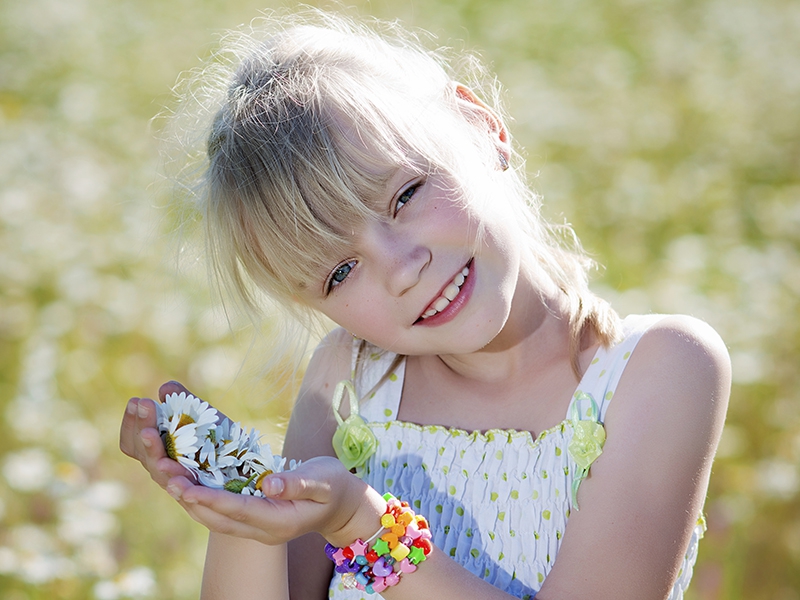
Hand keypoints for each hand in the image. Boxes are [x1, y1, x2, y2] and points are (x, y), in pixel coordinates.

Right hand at [119, 381, 222, 489]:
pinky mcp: (196, 497)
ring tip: (149, 433)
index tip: (136, 400)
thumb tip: (165, 388)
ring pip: (159, 471)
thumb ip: (184, 403)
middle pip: (144, 452)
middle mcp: (163, 469)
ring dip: (153, 450)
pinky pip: (184, 490)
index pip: (134, 440)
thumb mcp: (203, 418)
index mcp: (160, 451)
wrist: (248, 469)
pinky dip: (175, 477)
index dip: (132, 421)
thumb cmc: (220, 443)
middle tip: (143, 403)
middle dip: (142, 425)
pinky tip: (170, 465)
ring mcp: (177, 485)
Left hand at [164, 456, 385, 546]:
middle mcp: (262, 530)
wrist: (344, 505)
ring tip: (166, 475)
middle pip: (217, 517)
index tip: (184, 485)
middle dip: (189, 497)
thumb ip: (297, 484)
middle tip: (163, 474)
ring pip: (214, 517)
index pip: (237, 510)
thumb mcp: (322, 482)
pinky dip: (201, 496)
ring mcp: (256, 528)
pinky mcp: (252, 518)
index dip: (209, 497)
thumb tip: (269, 484)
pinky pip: (220, 511)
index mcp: (279, 522)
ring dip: (189, 498)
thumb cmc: (335, 487)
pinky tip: (186, 479)